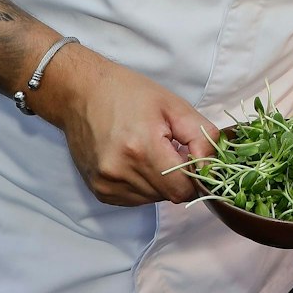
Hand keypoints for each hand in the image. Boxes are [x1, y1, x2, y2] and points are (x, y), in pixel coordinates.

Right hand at [38, 47, 214, 205]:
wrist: (81, 93)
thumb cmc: (129, 93)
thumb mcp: (174, 105)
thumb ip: (202, 137)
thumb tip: (211, 167)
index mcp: (142, 149)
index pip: (184, 188)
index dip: (196, 175)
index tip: (192, 157)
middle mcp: (120, 172)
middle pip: (170, 195)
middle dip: (178, 176)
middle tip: (169, 148)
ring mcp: (106, 184)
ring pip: (153, 199)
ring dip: (160, 182)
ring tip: (149, 151)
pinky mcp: (99, 191)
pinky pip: (135, 199)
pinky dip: (143, 185)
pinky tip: (135, 160)